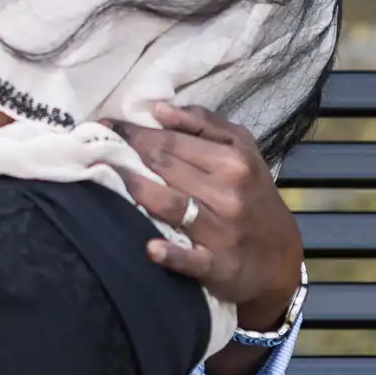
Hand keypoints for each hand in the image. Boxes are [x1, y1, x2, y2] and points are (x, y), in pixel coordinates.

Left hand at [113, 102, 302, 327]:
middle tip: (95, 147)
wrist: (280, 256)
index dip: (135, 133)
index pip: (172, 141)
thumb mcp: (243, 149)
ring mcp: (222, 231)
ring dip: (137, 190)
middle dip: (128, 155)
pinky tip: (150, 247)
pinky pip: (191, 259)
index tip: (107, 126)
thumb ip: (203, 123)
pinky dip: (170, 254)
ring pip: (171, 204)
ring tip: (109, 178)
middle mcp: (227, 193)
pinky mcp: (218, 265)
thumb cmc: (253, 193)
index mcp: (232, 161)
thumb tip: (158, 108)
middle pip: (166, 167)